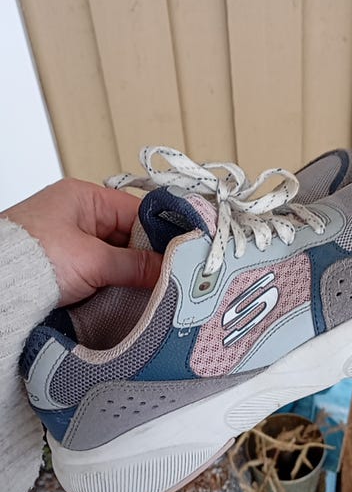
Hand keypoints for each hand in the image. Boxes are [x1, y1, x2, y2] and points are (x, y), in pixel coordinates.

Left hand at [2, 178, 161, 305]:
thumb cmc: (30, 261)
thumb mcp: (93, 261)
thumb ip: (135, 265)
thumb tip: (168, 268)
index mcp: (83, 197)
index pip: (136, 211)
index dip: (160, 233)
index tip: (181, 253)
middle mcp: (76, 214)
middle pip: (127, 235)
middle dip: (145, 257)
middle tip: (169, 276)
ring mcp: (69, 239)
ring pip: (114, 255)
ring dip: (128, 273)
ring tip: (152, 288)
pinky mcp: (63, 263)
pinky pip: (99, 269)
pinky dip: (112, 282)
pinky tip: (127, 294)